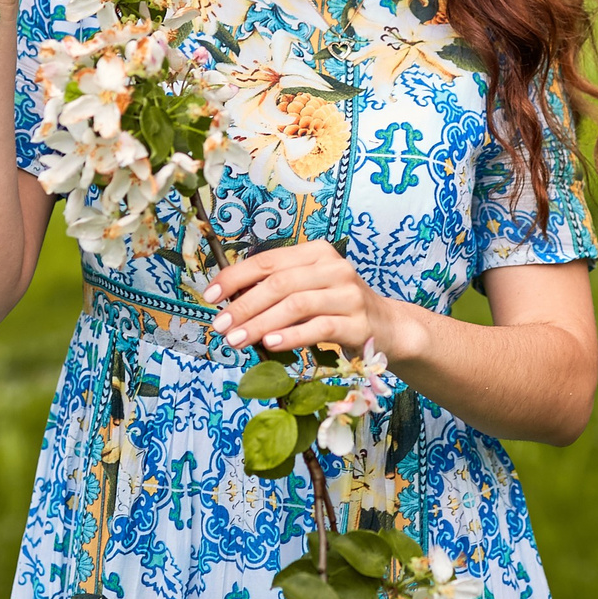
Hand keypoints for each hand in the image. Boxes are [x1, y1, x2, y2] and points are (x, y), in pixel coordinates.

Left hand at [205, 240, 403, 358]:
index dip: (235, 277)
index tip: (210, 295)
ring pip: (295, 304)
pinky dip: (291, 336)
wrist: (388, 328)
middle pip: (279, 283)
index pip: (267, 261)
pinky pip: (318, 327)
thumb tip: (229, 303)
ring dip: (260, 323)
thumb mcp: (309, 291)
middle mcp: (334, 267)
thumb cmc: (338, 309)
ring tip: (236, 340)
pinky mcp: (358, 322)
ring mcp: (348, 294)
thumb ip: (277, 291)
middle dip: (243, 305)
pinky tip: (269, 345)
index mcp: (316, 253)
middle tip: (220, 325)